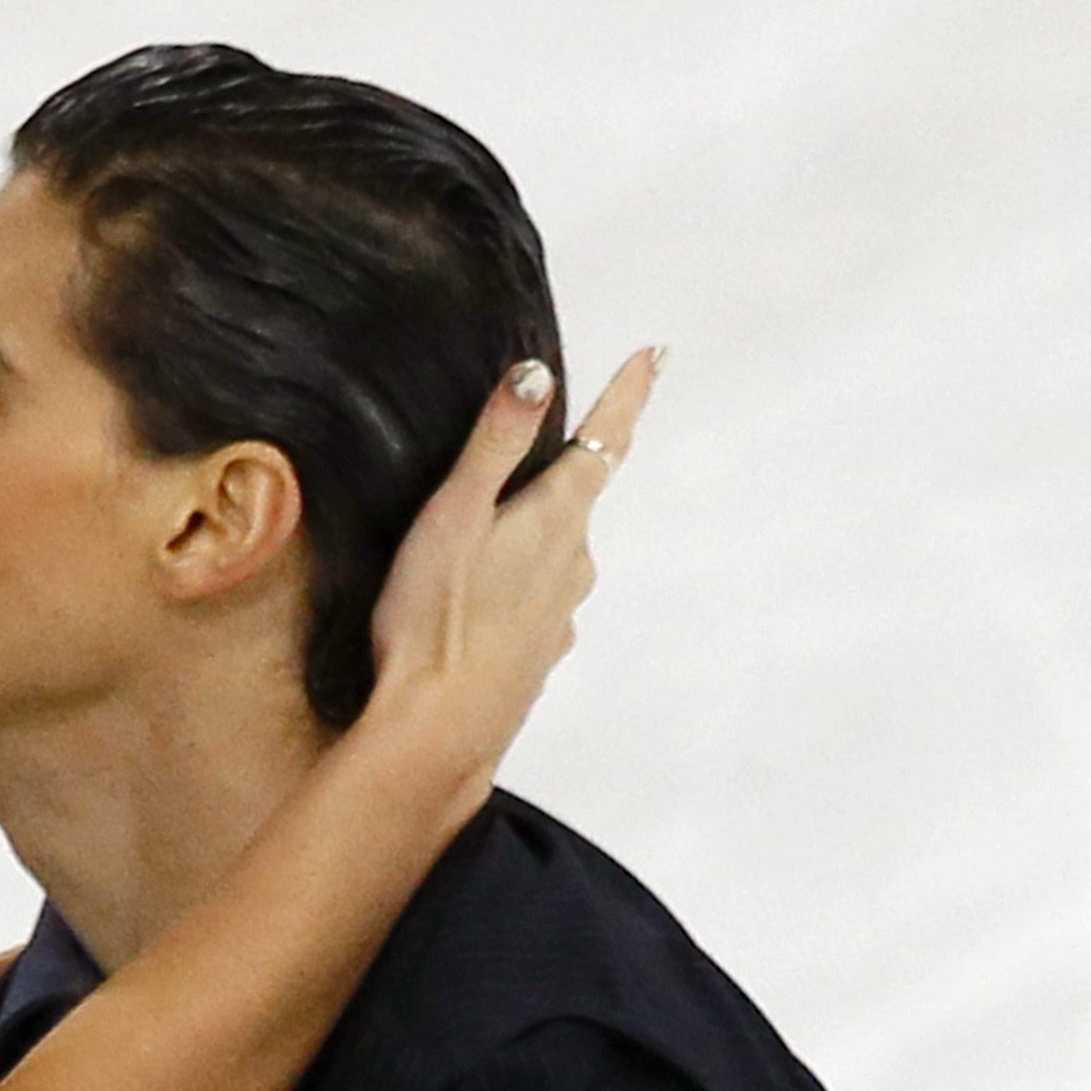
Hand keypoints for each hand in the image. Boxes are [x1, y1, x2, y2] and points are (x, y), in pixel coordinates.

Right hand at [354, 345, 661, 792]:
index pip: (606, 440)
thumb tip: (537, 375)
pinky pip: (539, 600)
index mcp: (557, 518)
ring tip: (485, 536)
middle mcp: (574, 563)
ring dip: (534, 534)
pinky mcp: (541, 652)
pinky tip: (482, 601)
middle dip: (559, 470)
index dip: (630, 393)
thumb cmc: (436, 621)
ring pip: (558, 552)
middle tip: (527, 450)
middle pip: (578, 496)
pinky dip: (519, 586)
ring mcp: (562, 613)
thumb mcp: (455, 514)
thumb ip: (495, 443)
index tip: (655, 356)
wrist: (438, 733)